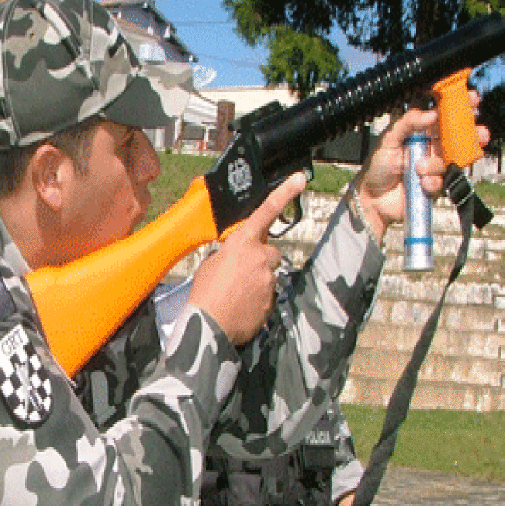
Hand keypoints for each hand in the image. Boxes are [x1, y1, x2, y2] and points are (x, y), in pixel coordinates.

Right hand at [188, 171, 307, 344]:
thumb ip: (228, 253)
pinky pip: (268, 295)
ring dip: (256, 280)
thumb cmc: (204, 295)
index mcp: (242, 243)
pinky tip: (241, 306)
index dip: (284, 193)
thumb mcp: (210, 264)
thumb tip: (235, 256)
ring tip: (235, 293)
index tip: (300, 179)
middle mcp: (260, 258)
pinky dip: (257, 299)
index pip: (265, 213)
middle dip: (259, 259)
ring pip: (268, 275)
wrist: (208, 326)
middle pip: (270, 252)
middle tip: (239, 273)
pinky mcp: (271, 301)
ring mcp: (268, 280)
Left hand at [355, 92, 489, 239]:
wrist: (372, 200)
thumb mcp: (388, 139)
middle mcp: (432, 148)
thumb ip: (407, 122)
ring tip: (419, 169)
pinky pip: (443, 182)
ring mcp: (435, 167)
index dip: (460, 107)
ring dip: (437, 164)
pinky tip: (422, 184)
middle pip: (459, 138)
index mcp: (422, 132)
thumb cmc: (378, 167)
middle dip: (472, 135)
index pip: (445, 116)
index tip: (472, 100)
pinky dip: (433, 182)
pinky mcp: (435, 186)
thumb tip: (431, 113)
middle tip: (479, 133)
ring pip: (452, 160)